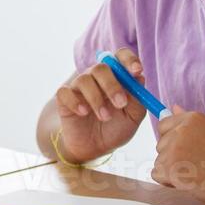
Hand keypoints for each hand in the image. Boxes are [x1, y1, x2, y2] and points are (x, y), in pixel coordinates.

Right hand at [54, 47, 147, 163]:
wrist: (94, 147)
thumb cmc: (115, 128)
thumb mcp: (133, 117)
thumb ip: (138, 99)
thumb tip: (140, 78)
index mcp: (116, 77)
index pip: (120, 57)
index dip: (128, 59)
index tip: (137, 70)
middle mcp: (96, 77)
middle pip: (101, 67)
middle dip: (112, 85)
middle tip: (121, 104)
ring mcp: (79, 86)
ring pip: (84, 79)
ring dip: (96, 99)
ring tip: (105, 117)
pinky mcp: (64, 98)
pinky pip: (65, 92)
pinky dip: (75, 102)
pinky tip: (83, 113)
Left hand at [152, 105, 204, 204]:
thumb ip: (189, 122)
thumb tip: (174, 107)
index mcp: (192, 118)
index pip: (164, 125)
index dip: (173, 140)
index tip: (188, 150)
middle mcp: (181, 130)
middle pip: (160, 144)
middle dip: (172, 156)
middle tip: (195, 164)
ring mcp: (174, 148)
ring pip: (159, 160)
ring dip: (171, 170)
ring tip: (195, 173)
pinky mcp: (170, 168)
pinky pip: (157, 174)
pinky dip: (168, 181)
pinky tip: (187, 181)